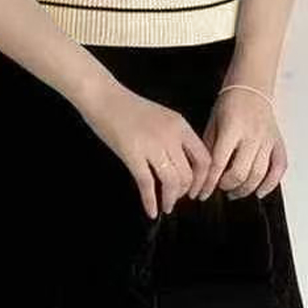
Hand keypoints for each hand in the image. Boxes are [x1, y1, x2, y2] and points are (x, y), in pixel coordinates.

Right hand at [78, 79, 211, 219]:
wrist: (103, 97)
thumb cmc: (129, 107)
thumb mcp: (161, 117)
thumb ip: (175, 137)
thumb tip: (184, 165)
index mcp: (180, 125)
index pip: (204, 158)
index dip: (202, 180)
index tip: (197, 190)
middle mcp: (170, 135)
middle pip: (188, 174)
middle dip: (184, 192)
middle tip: (177, 198)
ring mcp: (151, 145)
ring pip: (171, 182)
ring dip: (170, 199)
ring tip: (166, 206)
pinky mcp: (132, 154)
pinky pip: (147, 184)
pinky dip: (150, 201)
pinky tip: (151, 210)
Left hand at [196, 86, 287, 200]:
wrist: (251, 87)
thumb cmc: (230, 102)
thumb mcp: (213, 121)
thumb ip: (209, 146)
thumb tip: (201, 172)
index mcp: (232, 128)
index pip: (218, 163)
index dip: (209, 181)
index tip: (202, 192)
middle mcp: (252, 135)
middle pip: (240, 172)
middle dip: (227, 186)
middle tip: (220, 188)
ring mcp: (267, 139)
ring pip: (259, 174)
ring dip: (245, 189)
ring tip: (234, 191)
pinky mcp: (278, 142)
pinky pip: (279, 168)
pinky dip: (271, 184)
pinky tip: (259, 191)